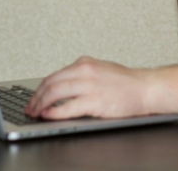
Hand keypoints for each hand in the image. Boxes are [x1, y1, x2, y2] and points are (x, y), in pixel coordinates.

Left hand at [25, 56, 153, 119]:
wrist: (146, 88)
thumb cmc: (126, 83)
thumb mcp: (100, 70)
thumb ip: (81, 75)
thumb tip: (59, 88)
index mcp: (85, 63)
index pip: (53, 76)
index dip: (39, 90)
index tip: (34, 99)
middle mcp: (86, 71)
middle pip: (50, 84)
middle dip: (36, 98)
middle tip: (30, 108)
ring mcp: (90, 85)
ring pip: (55, 94)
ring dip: (41, 105)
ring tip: (36, 113)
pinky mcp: (95, 101)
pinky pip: (68, 107)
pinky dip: (54, 112)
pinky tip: (48, 115)